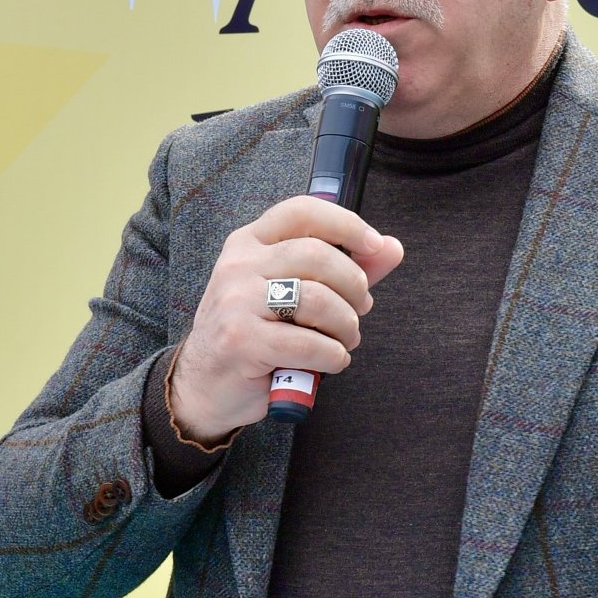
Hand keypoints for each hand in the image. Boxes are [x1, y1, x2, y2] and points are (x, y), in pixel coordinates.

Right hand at [169, 196, 404, 442]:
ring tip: (345, 340)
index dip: (347, 224)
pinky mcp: (241, 341)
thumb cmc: (255, 334)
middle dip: (354, 285)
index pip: (303, 212)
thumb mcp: (292, 293)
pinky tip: (331, 361)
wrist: (204, 385)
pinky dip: (333, 355)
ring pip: (318, 299)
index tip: (374, 246)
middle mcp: (238, 265)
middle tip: (360, 309)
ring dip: (346, 325)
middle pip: (318, 255)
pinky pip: (309, 343)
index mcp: (249, 242)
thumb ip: (343, 269)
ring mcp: (236, 302)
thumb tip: (392, 247)